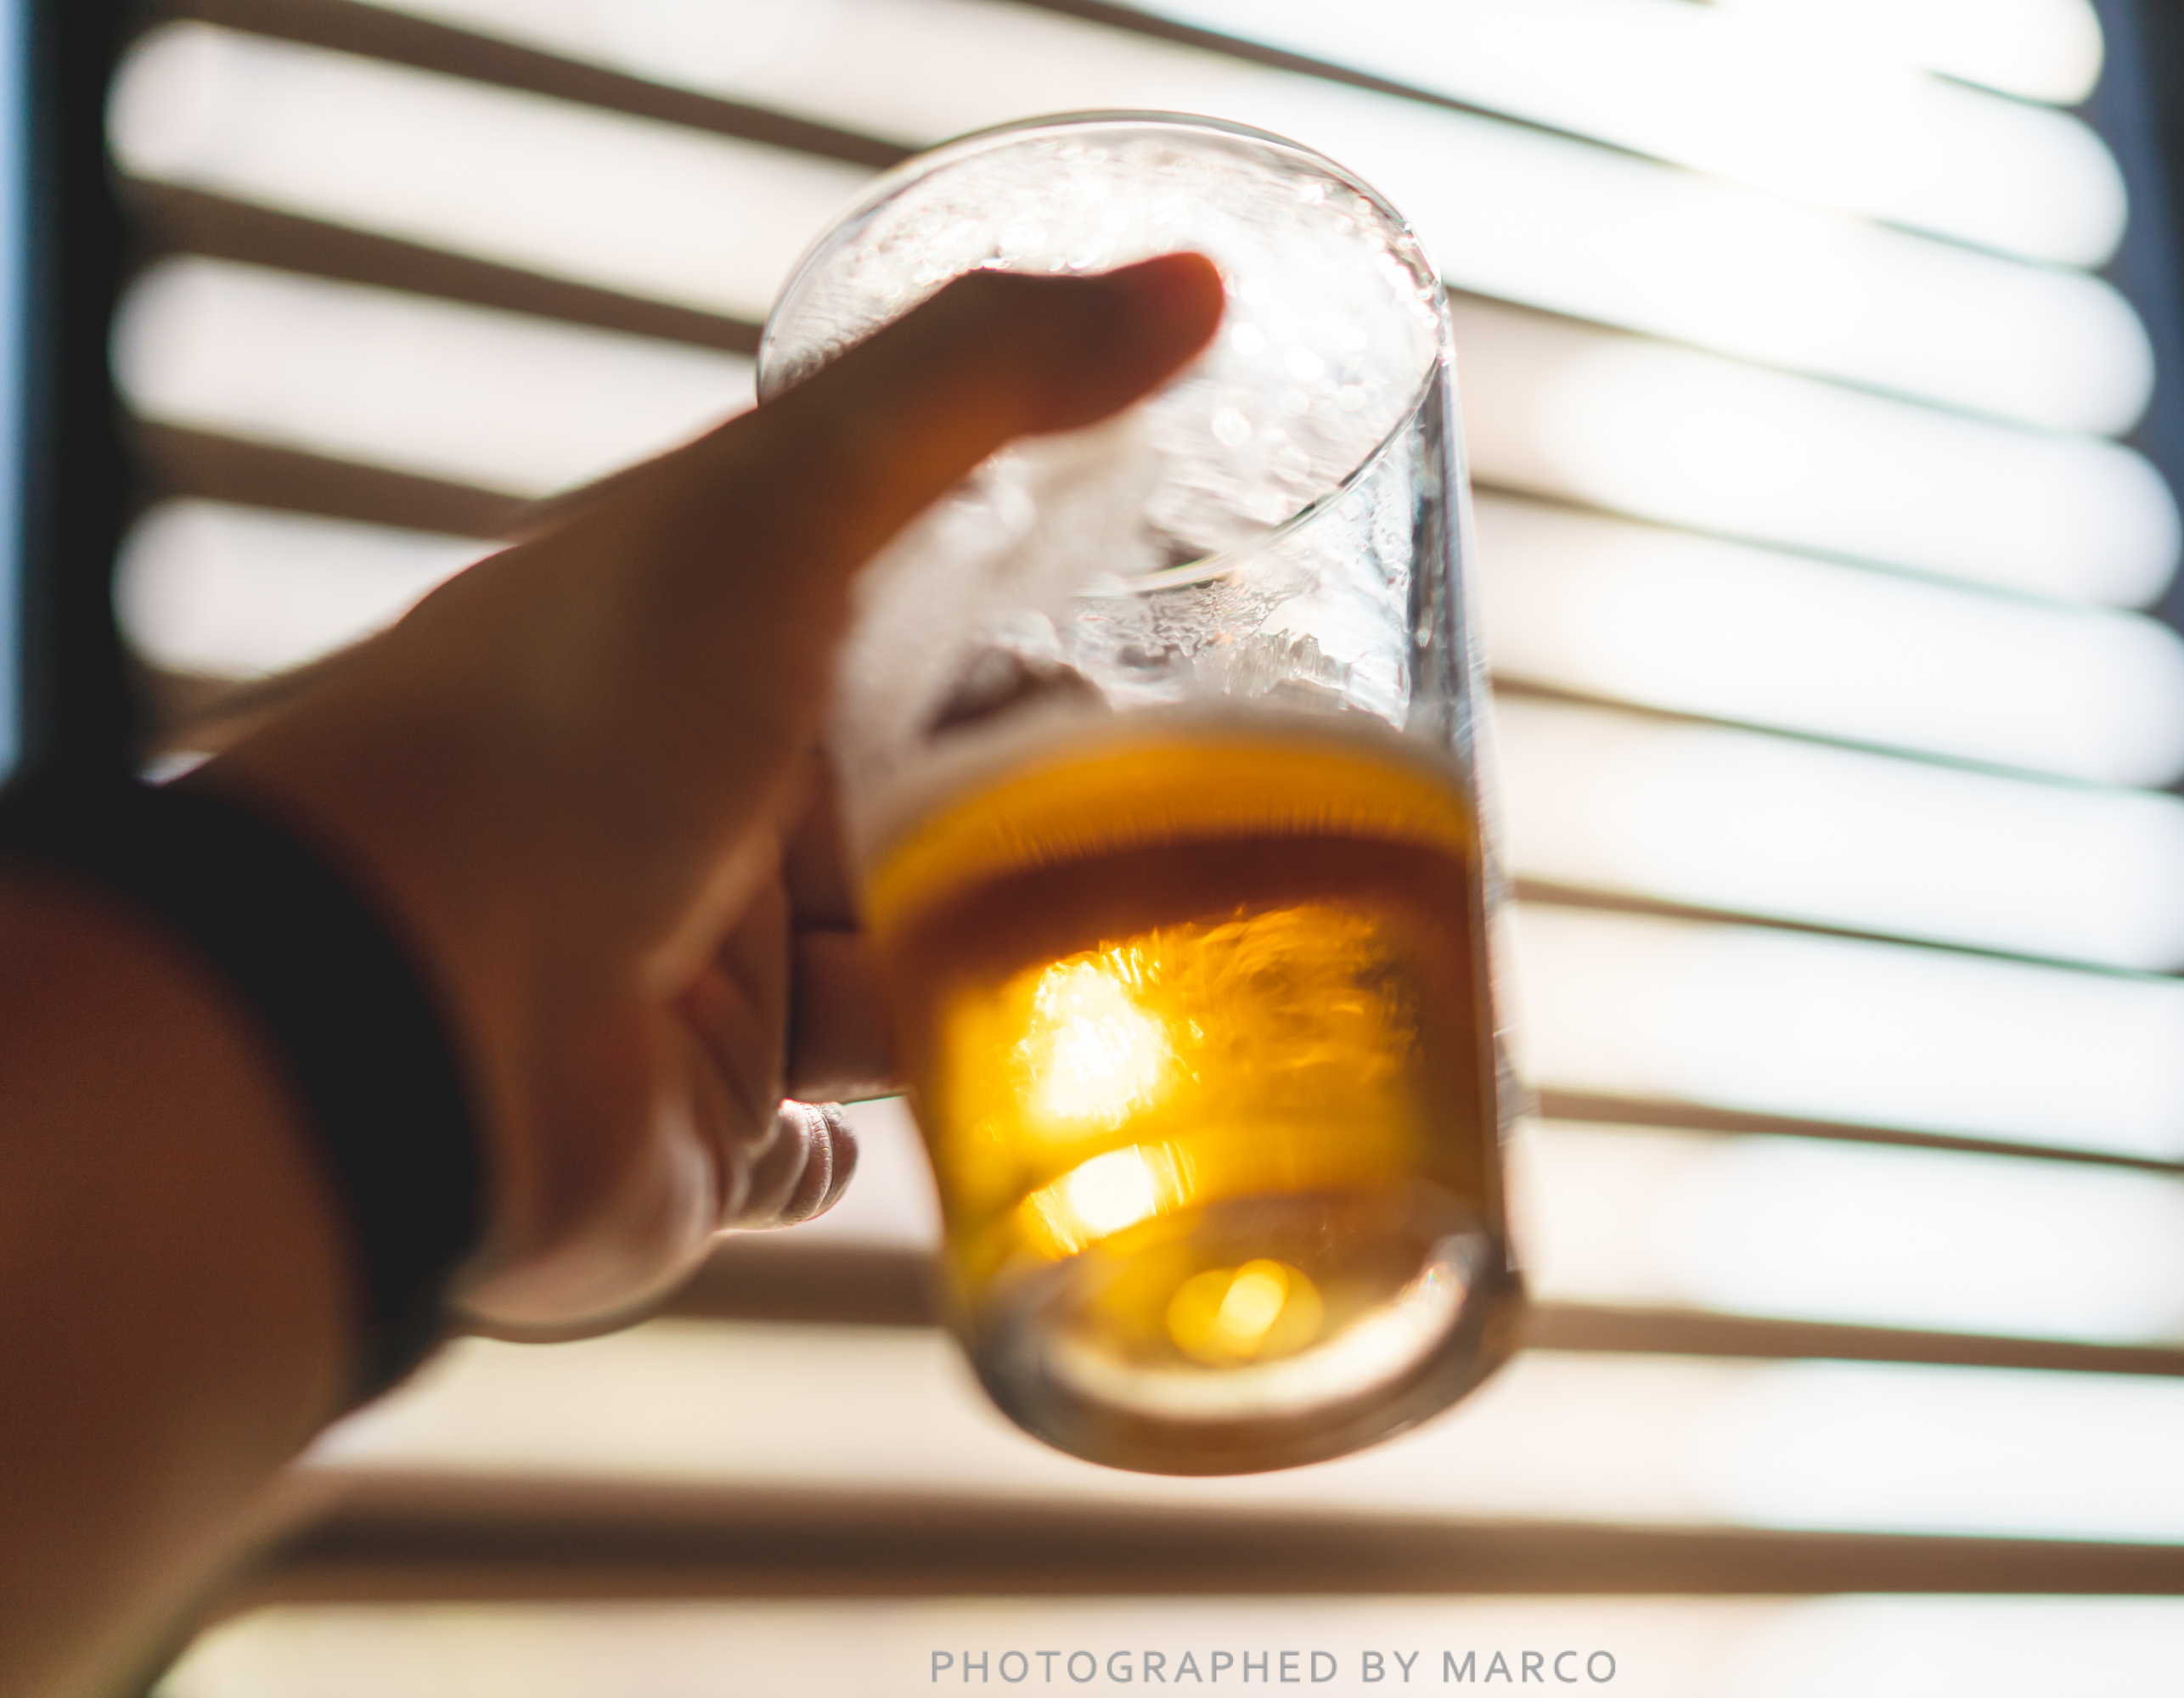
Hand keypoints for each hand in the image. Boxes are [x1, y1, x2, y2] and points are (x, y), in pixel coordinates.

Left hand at [189, 256, 1225, 1335]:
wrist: (394, 1019)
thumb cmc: (567, 742)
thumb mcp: (780, 507)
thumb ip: (978, 384)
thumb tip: (1196, 283)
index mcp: (712, 643)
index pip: (911, 622)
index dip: (1039, 631)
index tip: (1178, 651)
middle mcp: (705, 803)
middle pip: (931, 808)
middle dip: (1052, 824)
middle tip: (1201, 837)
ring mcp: (702, 973)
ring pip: (915, 976)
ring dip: (1009, 977)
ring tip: (1146, 984)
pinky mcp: (704, 1127)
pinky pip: (836, 1137)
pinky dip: (902, 1119)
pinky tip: (986, 1100)